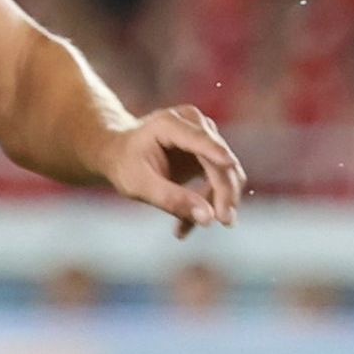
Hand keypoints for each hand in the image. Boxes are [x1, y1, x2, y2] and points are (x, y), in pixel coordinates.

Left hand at [96, 105, 247, 235]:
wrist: (121, 152)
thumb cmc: (126, 165)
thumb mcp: (139, 185)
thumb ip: (172, 199)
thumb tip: (208, 218)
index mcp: (169, 123)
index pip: (200, 139)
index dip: (217, 153)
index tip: (231, 167)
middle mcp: (193, 123)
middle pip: (220, 159)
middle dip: (224, 192)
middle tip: (225, 222)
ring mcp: (205, 135)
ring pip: (227, 172)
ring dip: (216, 202)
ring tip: (182, 229)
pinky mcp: (210, 151)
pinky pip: (221, 179)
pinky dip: (208, 203)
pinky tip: (182, 227)